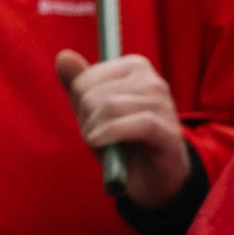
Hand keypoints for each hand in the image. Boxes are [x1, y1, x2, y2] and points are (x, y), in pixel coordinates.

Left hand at [54, 50, 191, 207]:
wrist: (152, 179)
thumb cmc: (120, 139)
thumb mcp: (91, 110)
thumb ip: (76, 82)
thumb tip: (64, 55)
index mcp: (134, 67)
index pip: (84, 79)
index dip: (77, 103)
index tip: (88, 119)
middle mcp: (152, 80)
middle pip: (94, 95)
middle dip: (86, 120)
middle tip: (98, 136)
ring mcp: (164, 105)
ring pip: (111, 107)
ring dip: (96, 132)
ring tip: (102, 144)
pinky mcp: (169, 132)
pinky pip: (137, 124)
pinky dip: (112, 134)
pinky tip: (101, 144)